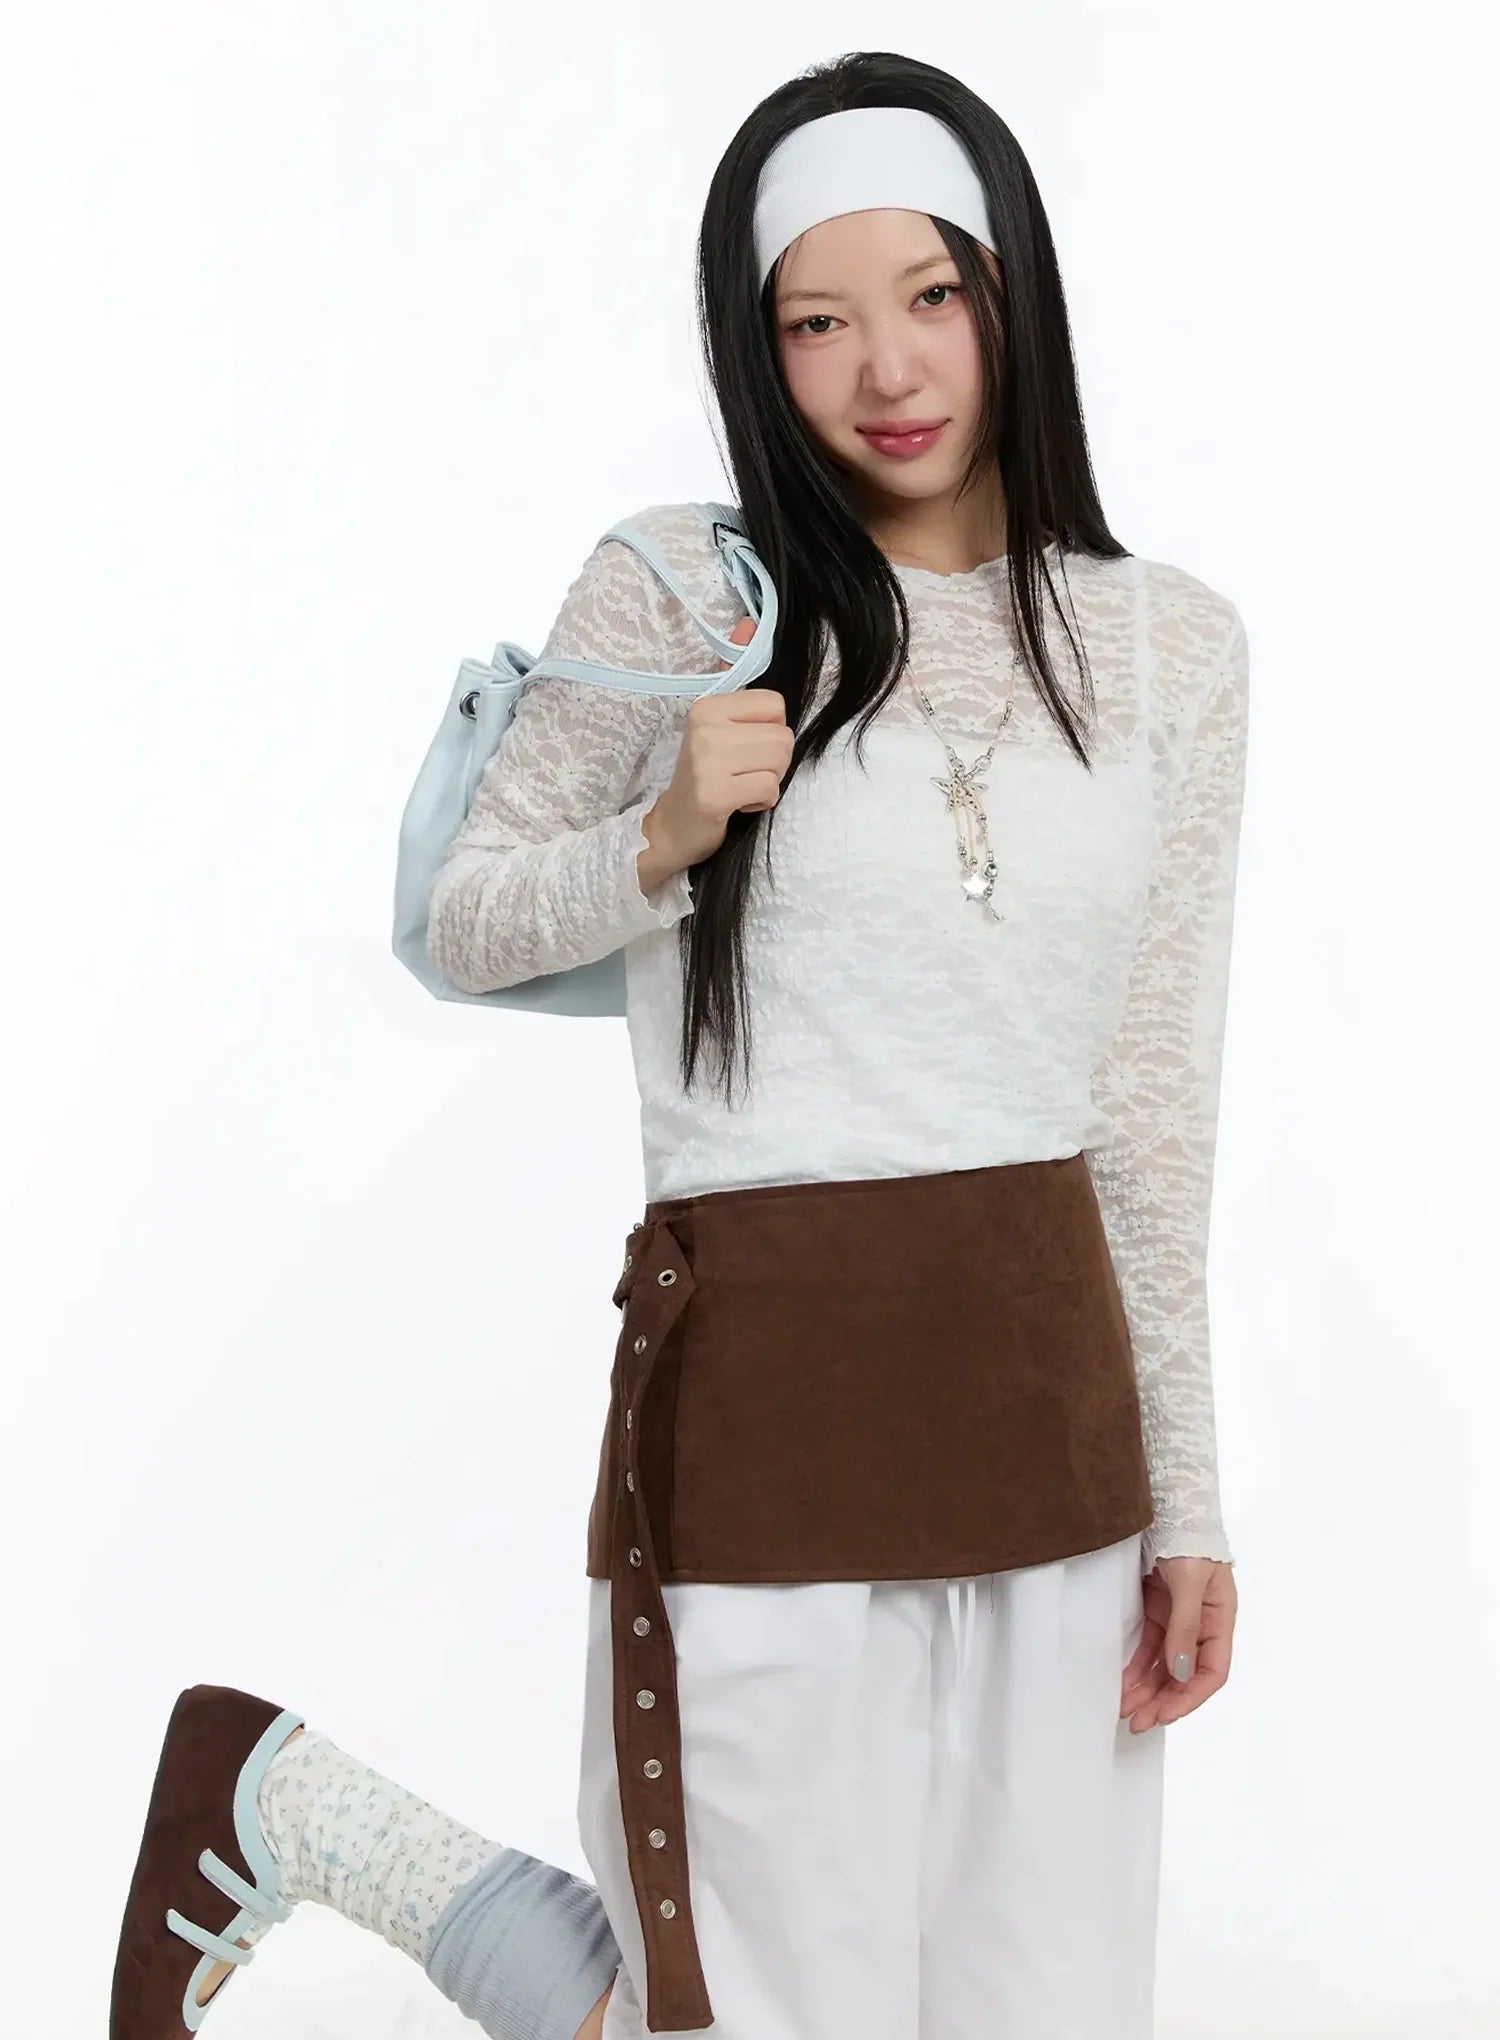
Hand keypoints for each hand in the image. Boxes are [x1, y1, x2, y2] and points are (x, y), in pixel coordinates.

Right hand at [641, 615, 793, 871]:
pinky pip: (768, 788)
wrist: (673, 824)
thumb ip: (733, 673)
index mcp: (708, 705)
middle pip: (783, 736)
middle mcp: (705, 726)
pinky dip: (761, 801)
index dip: (770, 730)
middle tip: (744, 771)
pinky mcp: (714, 793)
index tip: (744, 747)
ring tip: (741, 785)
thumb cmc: (704, 773)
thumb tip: (749, 623)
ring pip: (779, 761)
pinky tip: (739, 803)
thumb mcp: (716, 722)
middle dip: (773, 760)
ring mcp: (708, 760)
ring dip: (768, 780)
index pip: (776, 705)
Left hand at [1120, 1555, 1235, 1730]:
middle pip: (1185, 1675)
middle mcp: (1200, 1624)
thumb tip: (1181, 1671)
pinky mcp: (1154, 1610)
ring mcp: (1176, 1618)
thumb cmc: (1187, 1538)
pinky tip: (1121, 1684)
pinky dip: (1135, 1667)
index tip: (1165, 1715)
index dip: (1190, 1697)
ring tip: (1124, 1711)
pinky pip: (1146, 1647)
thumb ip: (1185, 1626)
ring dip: (1146, 1689)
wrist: (1166, 1502)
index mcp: (1220, 1619)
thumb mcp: (1189, 1580)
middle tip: (1137, 1721)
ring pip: (1162, 1665)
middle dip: (1163, 1701)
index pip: (1212, 1671)